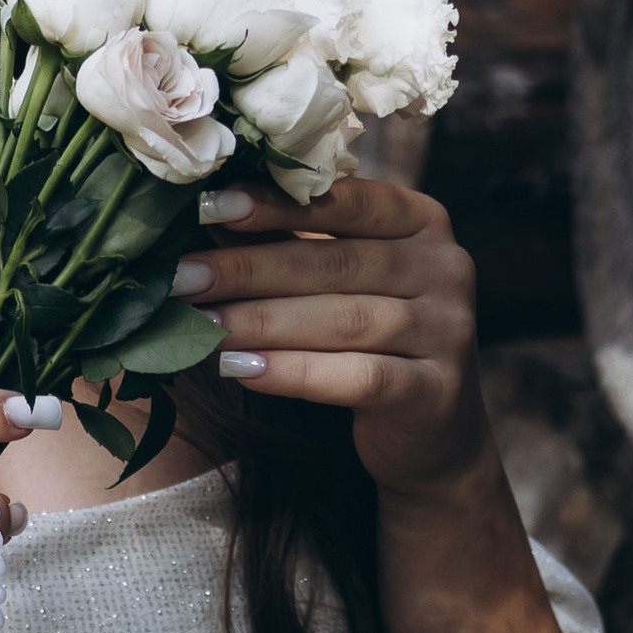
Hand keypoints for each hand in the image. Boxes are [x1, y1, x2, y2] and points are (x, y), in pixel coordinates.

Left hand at [170, 173, 488, 498]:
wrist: (432, 432)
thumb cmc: (369, 339)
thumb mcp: (339, 282)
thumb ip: (288, 244)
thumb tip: (203, 219)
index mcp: (422, 220)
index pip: (347, 200)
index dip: (276, 203)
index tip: (207, 206)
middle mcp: (447, 267)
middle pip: (338, 262)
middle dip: (251, 269)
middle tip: (183, 277)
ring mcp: (449, 331)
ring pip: (345, 320)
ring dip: (263, 322)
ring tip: (201, 327)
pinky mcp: (437, 392)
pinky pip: (360, 377)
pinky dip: (296, 372)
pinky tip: (242, 370)